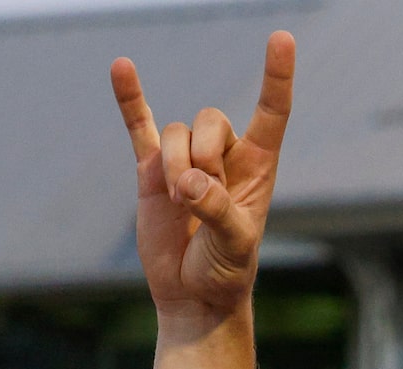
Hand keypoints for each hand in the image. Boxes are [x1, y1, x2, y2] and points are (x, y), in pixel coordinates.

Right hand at [112, 33, 294, 331]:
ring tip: (178, 203)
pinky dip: (130, 99)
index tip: (281, 38)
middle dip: (202, 154)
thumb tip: (186, 183)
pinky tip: (121, 67)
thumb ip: (217, 209)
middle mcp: (224, 157)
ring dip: (174, 166)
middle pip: (210, 120)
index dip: (276, 76)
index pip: (272, 112)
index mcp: (259, 167)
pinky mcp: (152, 171)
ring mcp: (185, 160)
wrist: (193, 296)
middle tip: (200, 195)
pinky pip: (139, 126)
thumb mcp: (235, 244)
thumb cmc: (227, 271)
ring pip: (176, 133)